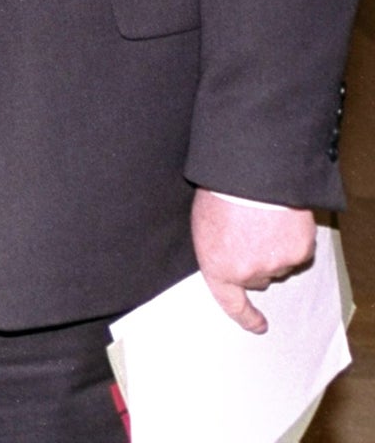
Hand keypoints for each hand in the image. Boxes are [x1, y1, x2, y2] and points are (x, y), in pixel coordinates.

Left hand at [192, 188, 315, 333]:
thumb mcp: (202, 224)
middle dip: (254, 262)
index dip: (245, 317)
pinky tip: (281, 220)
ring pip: (279, 264)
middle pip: (257, 278)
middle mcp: (249, 273)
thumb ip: (216, 247)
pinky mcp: (299, 252)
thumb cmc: (218, 194)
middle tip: (248, 235)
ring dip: (273, 249)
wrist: (250, 177)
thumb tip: (227, 255)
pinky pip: (298, 251)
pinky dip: (292, 239)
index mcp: (218, 267)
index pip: (230, 302)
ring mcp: (277, 264)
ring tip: (261, 220)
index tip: (257, 325)